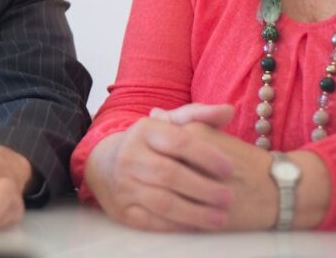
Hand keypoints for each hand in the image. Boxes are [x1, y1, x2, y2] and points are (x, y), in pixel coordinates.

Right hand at [83, 104, 236, 231]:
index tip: (229, 168)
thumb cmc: (151, 144)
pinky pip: (153, 221)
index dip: (206, 156)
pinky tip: (198, 225)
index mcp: (145, 131)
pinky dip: (178, 225)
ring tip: (221, 217)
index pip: (178, 142)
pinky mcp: (123, 210)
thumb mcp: (170, 124)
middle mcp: (130, 156)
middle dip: (203, 188)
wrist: (106, 165)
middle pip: (169, 174)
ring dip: (195, 212)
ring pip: (162, 202)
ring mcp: (125, 185)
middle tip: (229, 197)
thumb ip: (199, 115)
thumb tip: (228, 111)